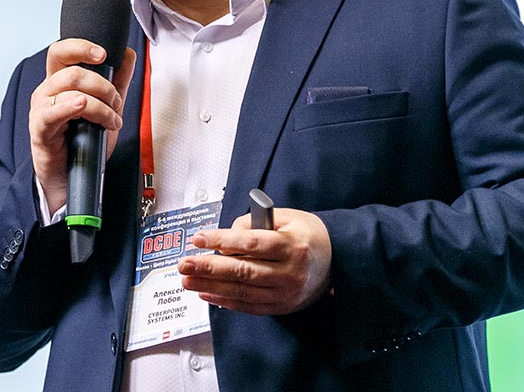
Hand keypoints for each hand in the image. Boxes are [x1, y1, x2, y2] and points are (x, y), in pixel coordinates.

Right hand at [29, 39, 134, 214]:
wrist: (73, 178)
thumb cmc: (85, 141)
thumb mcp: (107, 106)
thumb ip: (118, 80)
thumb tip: (128, 53)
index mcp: (60, 81)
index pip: (62, 51)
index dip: (81, 47)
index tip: (104, 55)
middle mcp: (47, 91)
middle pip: (71, 70)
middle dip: (102, 84)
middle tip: (116, 103)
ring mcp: (40, 109)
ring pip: (70, 90)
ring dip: (99, 104)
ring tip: (111, 120)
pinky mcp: (39, 129)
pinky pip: (51, 112)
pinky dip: (70, 107)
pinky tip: (82, 107)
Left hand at [178, 208, 331, 314]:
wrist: (339, 260)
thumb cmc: (309, 234)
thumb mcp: (288, 217)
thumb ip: (256, 223)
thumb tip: (227, 237)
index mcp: (292, 245)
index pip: (250, 243)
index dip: (222, 241)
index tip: (199, 238)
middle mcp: (289, 272)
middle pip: (242, 271)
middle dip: (209, 268)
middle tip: (184, 264)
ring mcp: (285, 293)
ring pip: (242, 292)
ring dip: (211, 287)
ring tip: (188, 280)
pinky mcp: (281, 307)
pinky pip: (248, 306)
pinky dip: (225, 301)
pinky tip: (207, 294)